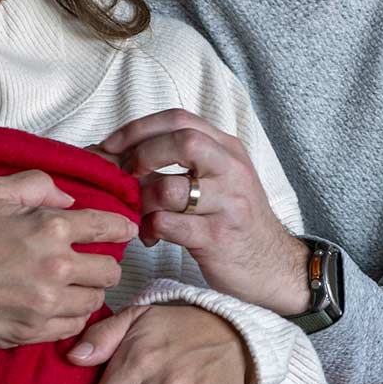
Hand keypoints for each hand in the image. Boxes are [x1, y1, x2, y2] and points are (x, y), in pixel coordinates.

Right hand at [0, 171, 137, 355]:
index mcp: (50, 227)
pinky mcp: (32, 332)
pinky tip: (55, 306)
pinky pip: (73, 327)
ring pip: (95, 302)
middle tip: (88, 263)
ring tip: (70, 286)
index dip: (121, 228)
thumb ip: (38, 184)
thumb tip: (68, 199)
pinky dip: (70, 317)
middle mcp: (56, 267)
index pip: (109, 228)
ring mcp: (45, 304)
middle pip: (110, 271)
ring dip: (87, 292)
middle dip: (103, 264)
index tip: (123, 231)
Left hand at [100, 109, 308, 313]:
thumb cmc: (235, 220)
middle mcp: (231, 169)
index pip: (179, 119)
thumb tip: (122, 153)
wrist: (272, 263)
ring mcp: (227, 203)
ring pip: (169, 188)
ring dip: (141, 201)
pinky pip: (168, 224)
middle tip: (123, 176)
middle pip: (181, 140)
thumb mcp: (220, 178)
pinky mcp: (217, 237)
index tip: (110, 145)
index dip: (138, 128)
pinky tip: (150, 235)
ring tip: (138, 214)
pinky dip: (149, 228)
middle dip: (140, 154)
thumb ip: (185, 160)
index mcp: (228, 149)